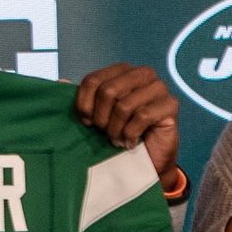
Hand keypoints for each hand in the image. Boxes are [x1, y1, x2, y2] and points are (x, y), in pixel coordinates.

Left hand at [74, 63, 179, 185]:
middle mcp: (142, 74)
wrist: (144, 161)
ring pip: (124, 105)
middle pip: (108, 91)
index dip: (84, 105)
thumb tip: (60, 81)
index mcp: (122, 70)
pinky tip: (131, 142)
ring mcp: (159, 88)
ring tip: (117, 139)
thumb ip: (80, 98)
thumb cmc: (118, 134)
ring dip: (116, 129)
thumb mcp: (95, 116)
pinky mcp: (171, 105)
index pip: (92, 80)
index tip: (87, 122)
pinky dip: (131, 135)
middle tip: (105, 132)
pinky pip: (142, 117)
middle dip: (102, 118)